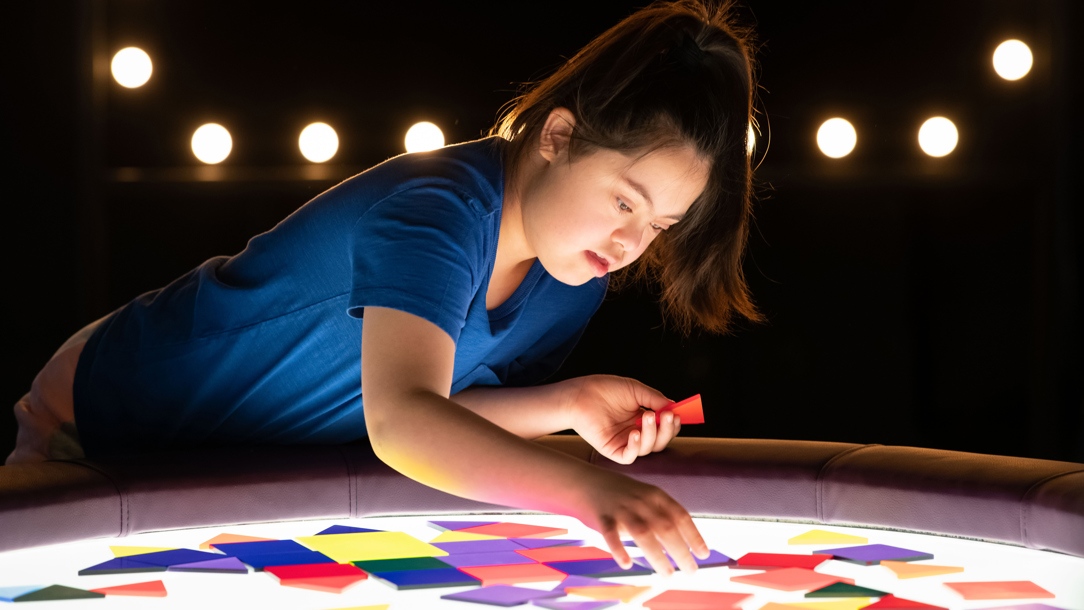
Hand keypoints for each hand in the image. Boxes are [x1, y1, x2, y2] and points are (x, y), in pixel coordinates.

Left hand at [566, 375, 681, 463]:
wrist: (581, 394)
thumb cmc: (605, 390)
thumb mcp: (635, 390)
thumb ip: (654, 398)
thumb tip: (674, 406)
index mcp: (642, 420)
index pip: (665, 428)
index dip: (673, 423)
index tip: (677, 414)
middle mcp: (636, 433)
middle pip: (661, 441)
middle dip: (667, 430)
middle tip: (668, 416)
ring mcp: (625, 443)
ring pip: (649, 448)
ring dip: (652, 433)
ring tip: (648, 416)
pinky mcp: (613, 450)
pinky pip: (630, 456)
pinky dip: (636, 446)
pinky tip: (635, 432)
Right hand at [570, 467, 709, 575]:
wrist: (583, 482)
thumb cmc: (618, 495)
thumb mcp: (644, 497)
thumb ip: (660, 515)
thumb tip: (682, 543)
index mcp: (655, 495)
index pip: (680, 515)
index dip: (694, 536)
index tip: (704, 555)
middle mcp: (640, 500)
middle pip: (666, 527)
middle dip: (681, 551)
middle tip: (690, 571)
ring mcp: (621, 508)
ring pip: (643, 533)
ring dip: (658, 556)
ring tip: (667, 574)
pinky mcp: (601, 517)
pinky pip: (611, 535)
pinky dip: (620, 550)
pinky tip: (627, 563)